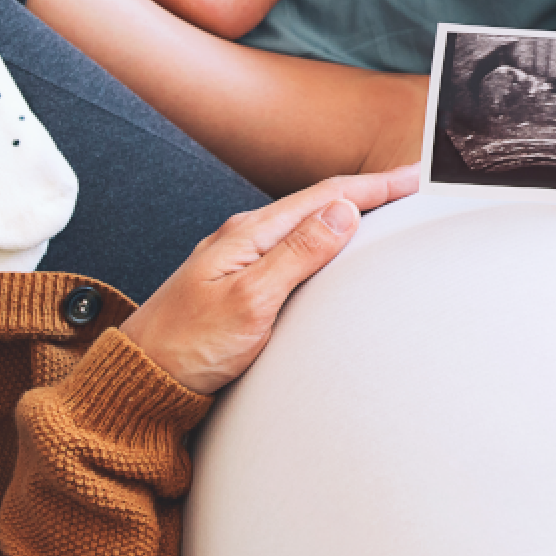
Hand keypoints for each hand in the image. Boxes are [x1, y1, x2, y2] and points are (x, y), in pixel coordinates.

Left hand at [122, 164, 420, 391]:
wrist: (141, 378)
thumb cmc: (188, 346)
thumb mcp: (250, 301)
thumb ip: (297, 255)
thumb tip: (343, 214)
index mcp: (249, 234)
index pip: (325, 197)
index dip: (375, 184)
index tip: (415, 176)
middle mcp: (245, 238)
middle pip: (319, 203)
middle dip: (368, 192)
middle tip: (412, 186)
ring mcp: (241, 259)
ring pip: (307, 224)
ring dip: (348, 213)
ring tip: (384, 210)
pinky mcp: (241, 282)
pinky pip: (294, 248)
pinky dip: (326, 240)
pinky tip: (334, 250)